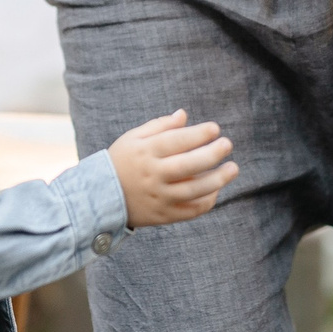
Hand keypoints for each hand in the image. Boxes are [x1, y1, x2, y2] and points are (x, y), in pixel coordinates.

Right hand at [109, 109, 236, 227]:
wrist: (99, 197)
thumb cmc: (121, 160)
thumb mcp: (133, 138)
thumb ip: (159, 126)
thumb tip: (184, 115)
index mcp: (145, 153)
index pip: (175, 142)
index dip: (198, 134)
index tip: (215, 128)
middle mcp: (153, 176)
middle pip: (187, 166)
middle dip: (212, 155)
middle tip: (228, 144)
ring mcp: (159, 198)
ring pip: (193, 192)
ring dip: (217, 180)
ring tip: (233, 168)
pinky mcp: (163, 215)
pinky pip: (190, 211)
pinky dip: (207, 201)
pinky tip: (216, 189)